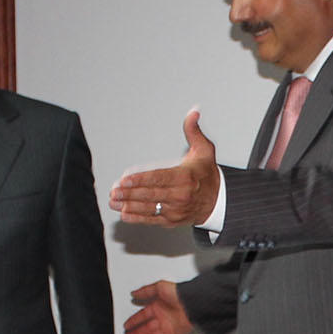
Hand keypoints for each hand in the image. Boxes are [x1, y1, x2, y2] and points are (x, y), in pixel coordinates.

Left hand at [109, 109, 221, 225]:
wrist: (218, 201)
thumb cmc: (207, 175)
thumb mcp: (204, 150)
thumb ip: (194, 131)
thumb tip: (193, 113)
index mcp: (185, 178)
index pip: (158, 178)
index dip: (140, 180)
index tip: (125, 179)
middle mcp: (179, 196)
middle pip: (150, 194)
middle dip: (130, 193)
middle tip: (114, 191)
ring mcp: (175, 210)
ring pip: (148, 208)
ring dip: (129, 205)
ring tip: (114, 201)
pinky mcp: (171, 220)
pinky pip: (151, 219)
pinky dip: (137, 218)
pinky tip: (124, 213)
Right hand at [123, 280, 194, 333]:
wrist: (194, 304)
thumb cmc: (180, 294)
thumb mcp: (160, 287)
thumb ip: (146, 291)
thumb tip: (134, 293)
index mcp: (158, 306)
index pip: (142, 316)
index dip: (133, 321)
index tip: (126, 326)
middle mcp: (162, 318)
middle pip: (145, 329)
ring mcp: (168, 328)